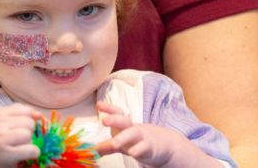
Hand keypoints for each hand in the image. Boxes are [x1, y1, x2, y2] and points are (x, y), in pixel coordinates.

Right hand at [0, 103, 41, 167]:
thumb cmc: (2, 139)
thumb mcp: (8, 122)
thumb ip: (25, 114)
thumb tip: (39, 115)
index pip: (26, 111)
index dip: (29, 120)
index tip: (21, 128)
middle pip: (29, 123)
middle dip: (29, 131)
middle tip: (18, 139)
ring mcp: (0, 138)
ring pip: (29, 135)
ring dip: (29, 142)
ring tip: (19, 146)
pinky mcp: (6, 153)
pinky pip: (31, 149)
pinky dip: (34, 153)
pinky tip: (25, 154)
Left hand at [94, 102, 220, 167]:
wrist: (166, 145)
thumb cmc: (139, 141)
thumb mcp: (123, 141)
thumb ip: (107, 145)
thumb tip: (91, 150)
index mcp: (126, 124)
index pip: (118, 113)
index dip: (109, 108)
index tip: (98, 104)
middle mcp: (133, 129)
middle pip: (124, 121)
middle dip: (114, 119)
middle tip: (104, 121)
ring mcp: (142, 138)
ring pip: (133, 135)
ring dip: (123, 138)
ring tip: (114, 143)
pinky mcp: (150, 148)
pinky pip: (144, 149)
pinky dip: (138, 151)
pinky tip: (133, 153)